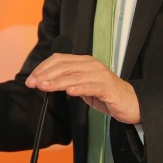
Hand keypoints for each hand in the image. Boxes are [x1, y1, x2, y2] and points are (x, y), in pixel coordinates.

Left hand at [26, 54, 140, 124]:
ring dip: (57, 82)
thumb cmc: (107, 95)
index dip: (43, 68)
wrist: (132, 103)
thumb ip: (68, 82)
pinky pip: (91, 86)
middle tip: (32, 83)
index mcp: (85, 62)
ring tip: (44, 87)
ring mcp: (101, 75)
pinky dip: (79, 88)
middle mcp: (92, 65)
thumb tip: (45, 83)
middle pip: (64, 66)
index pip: (59, 60)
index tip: (31, 79)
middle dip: (45, 75)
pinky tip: (69, 91)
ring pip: (74, 76)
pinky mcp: (108, 88)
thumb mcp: (84, 86)